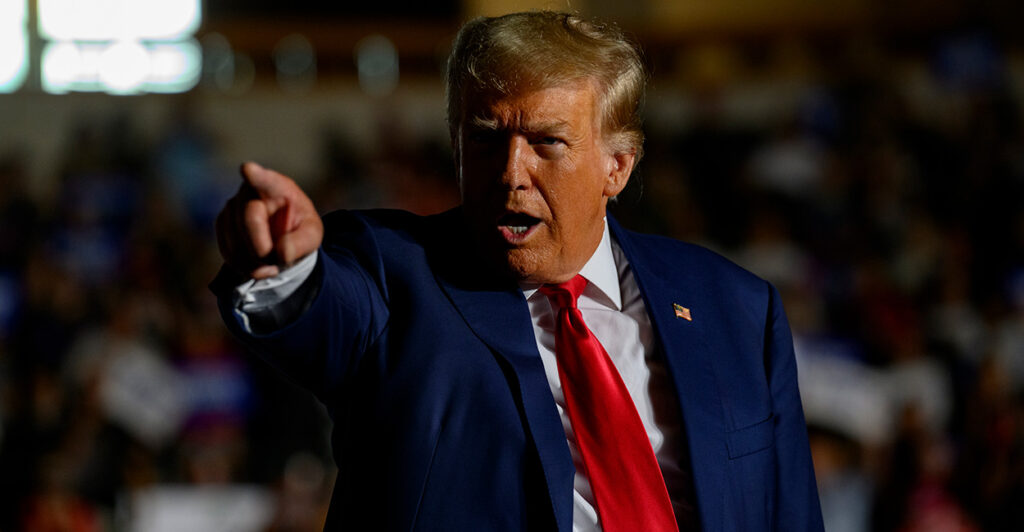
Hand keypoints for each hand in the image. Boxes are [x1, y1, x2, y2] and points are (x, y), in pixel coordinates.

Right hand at [216, 162, 323, 278]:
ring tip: (272, 260)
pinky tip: (258, 263)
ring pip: (236, 241)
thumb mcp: (311, 235)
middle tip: (280, 259)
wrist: (280, 240)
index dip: (258, 176)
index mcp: (278, 188)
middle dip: (264, 248)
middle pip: (250, 220)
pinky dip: (246, 267)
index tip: (248, 169)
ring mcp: (232, 206)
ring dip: (256, 262)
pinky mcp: (221, 224)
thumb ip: (302, 242)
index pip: (267, 181)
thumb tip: (282, 252)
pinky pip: (229, 253)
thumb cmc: (298, 230)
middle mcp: (250, 192)